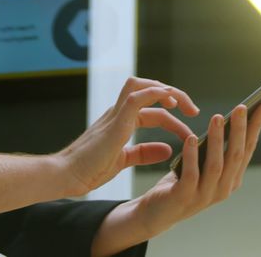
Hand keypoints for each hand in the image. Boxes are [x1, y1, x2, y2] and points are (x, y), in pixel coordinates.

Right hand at [58, 77, 198, 195]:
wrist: (67, 175)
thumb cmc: (90, 169)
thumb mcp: (124, 160)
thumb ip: (145, 153)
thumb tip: (168, 150)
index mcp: (121, 121)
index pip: (154, 111)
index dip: (174, 119)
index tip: (190, 132)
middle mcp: (119, 112)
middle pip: (150, 90)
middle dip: (175, 96)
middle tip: (193, 111)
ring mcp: (116, 113)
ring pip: (141, 85)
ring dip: (167, 90)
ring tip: (184, 105)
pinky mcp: (115, 121)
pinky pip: (136, 97)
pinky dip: (155, 94)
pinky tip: (169, 102)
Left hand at [131, 101, 260, 236]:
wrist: (157, 213)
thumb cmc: (181, 183)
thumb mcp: (202, 165)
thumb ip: (214, 150)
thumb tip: (224, 119)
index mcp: (231, 179)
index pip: (247, 150)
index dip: (255, 128)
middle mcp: (223, 189)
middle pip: (235, 156)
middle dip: (240, 130)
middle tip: (241, 108)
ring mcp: (205, 195)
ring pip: (216, 165)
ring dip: (218, 140)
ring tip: (217, 117)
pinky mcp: (184, 197)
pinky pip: (191, 174)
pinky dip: (192, 156)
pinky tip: (191, 138)